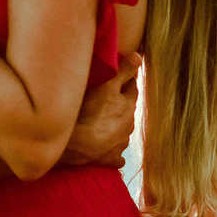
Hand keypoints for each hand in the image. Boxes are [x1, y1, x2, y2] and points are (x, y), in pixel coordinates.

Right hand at [60, 52, 139, 167]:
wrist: (77, 146)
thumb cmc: (90, 113)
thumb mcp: (106, 86)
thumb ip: (123, 71)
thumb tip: (139, 57)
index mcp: (128, 106)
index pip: (131, 88)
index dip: (125, 81)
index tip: (119, 76)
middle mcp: (128, 126)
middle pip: (127, 111)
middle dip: (120, 104)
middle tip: (106, 98)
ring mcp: (120, 144)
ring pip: (121, 131)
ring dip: (115, 126)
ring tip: (100, 122)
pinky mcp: (111, 159)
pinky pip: (114, 155)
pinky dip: (110, 150)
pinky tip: (103, 149)